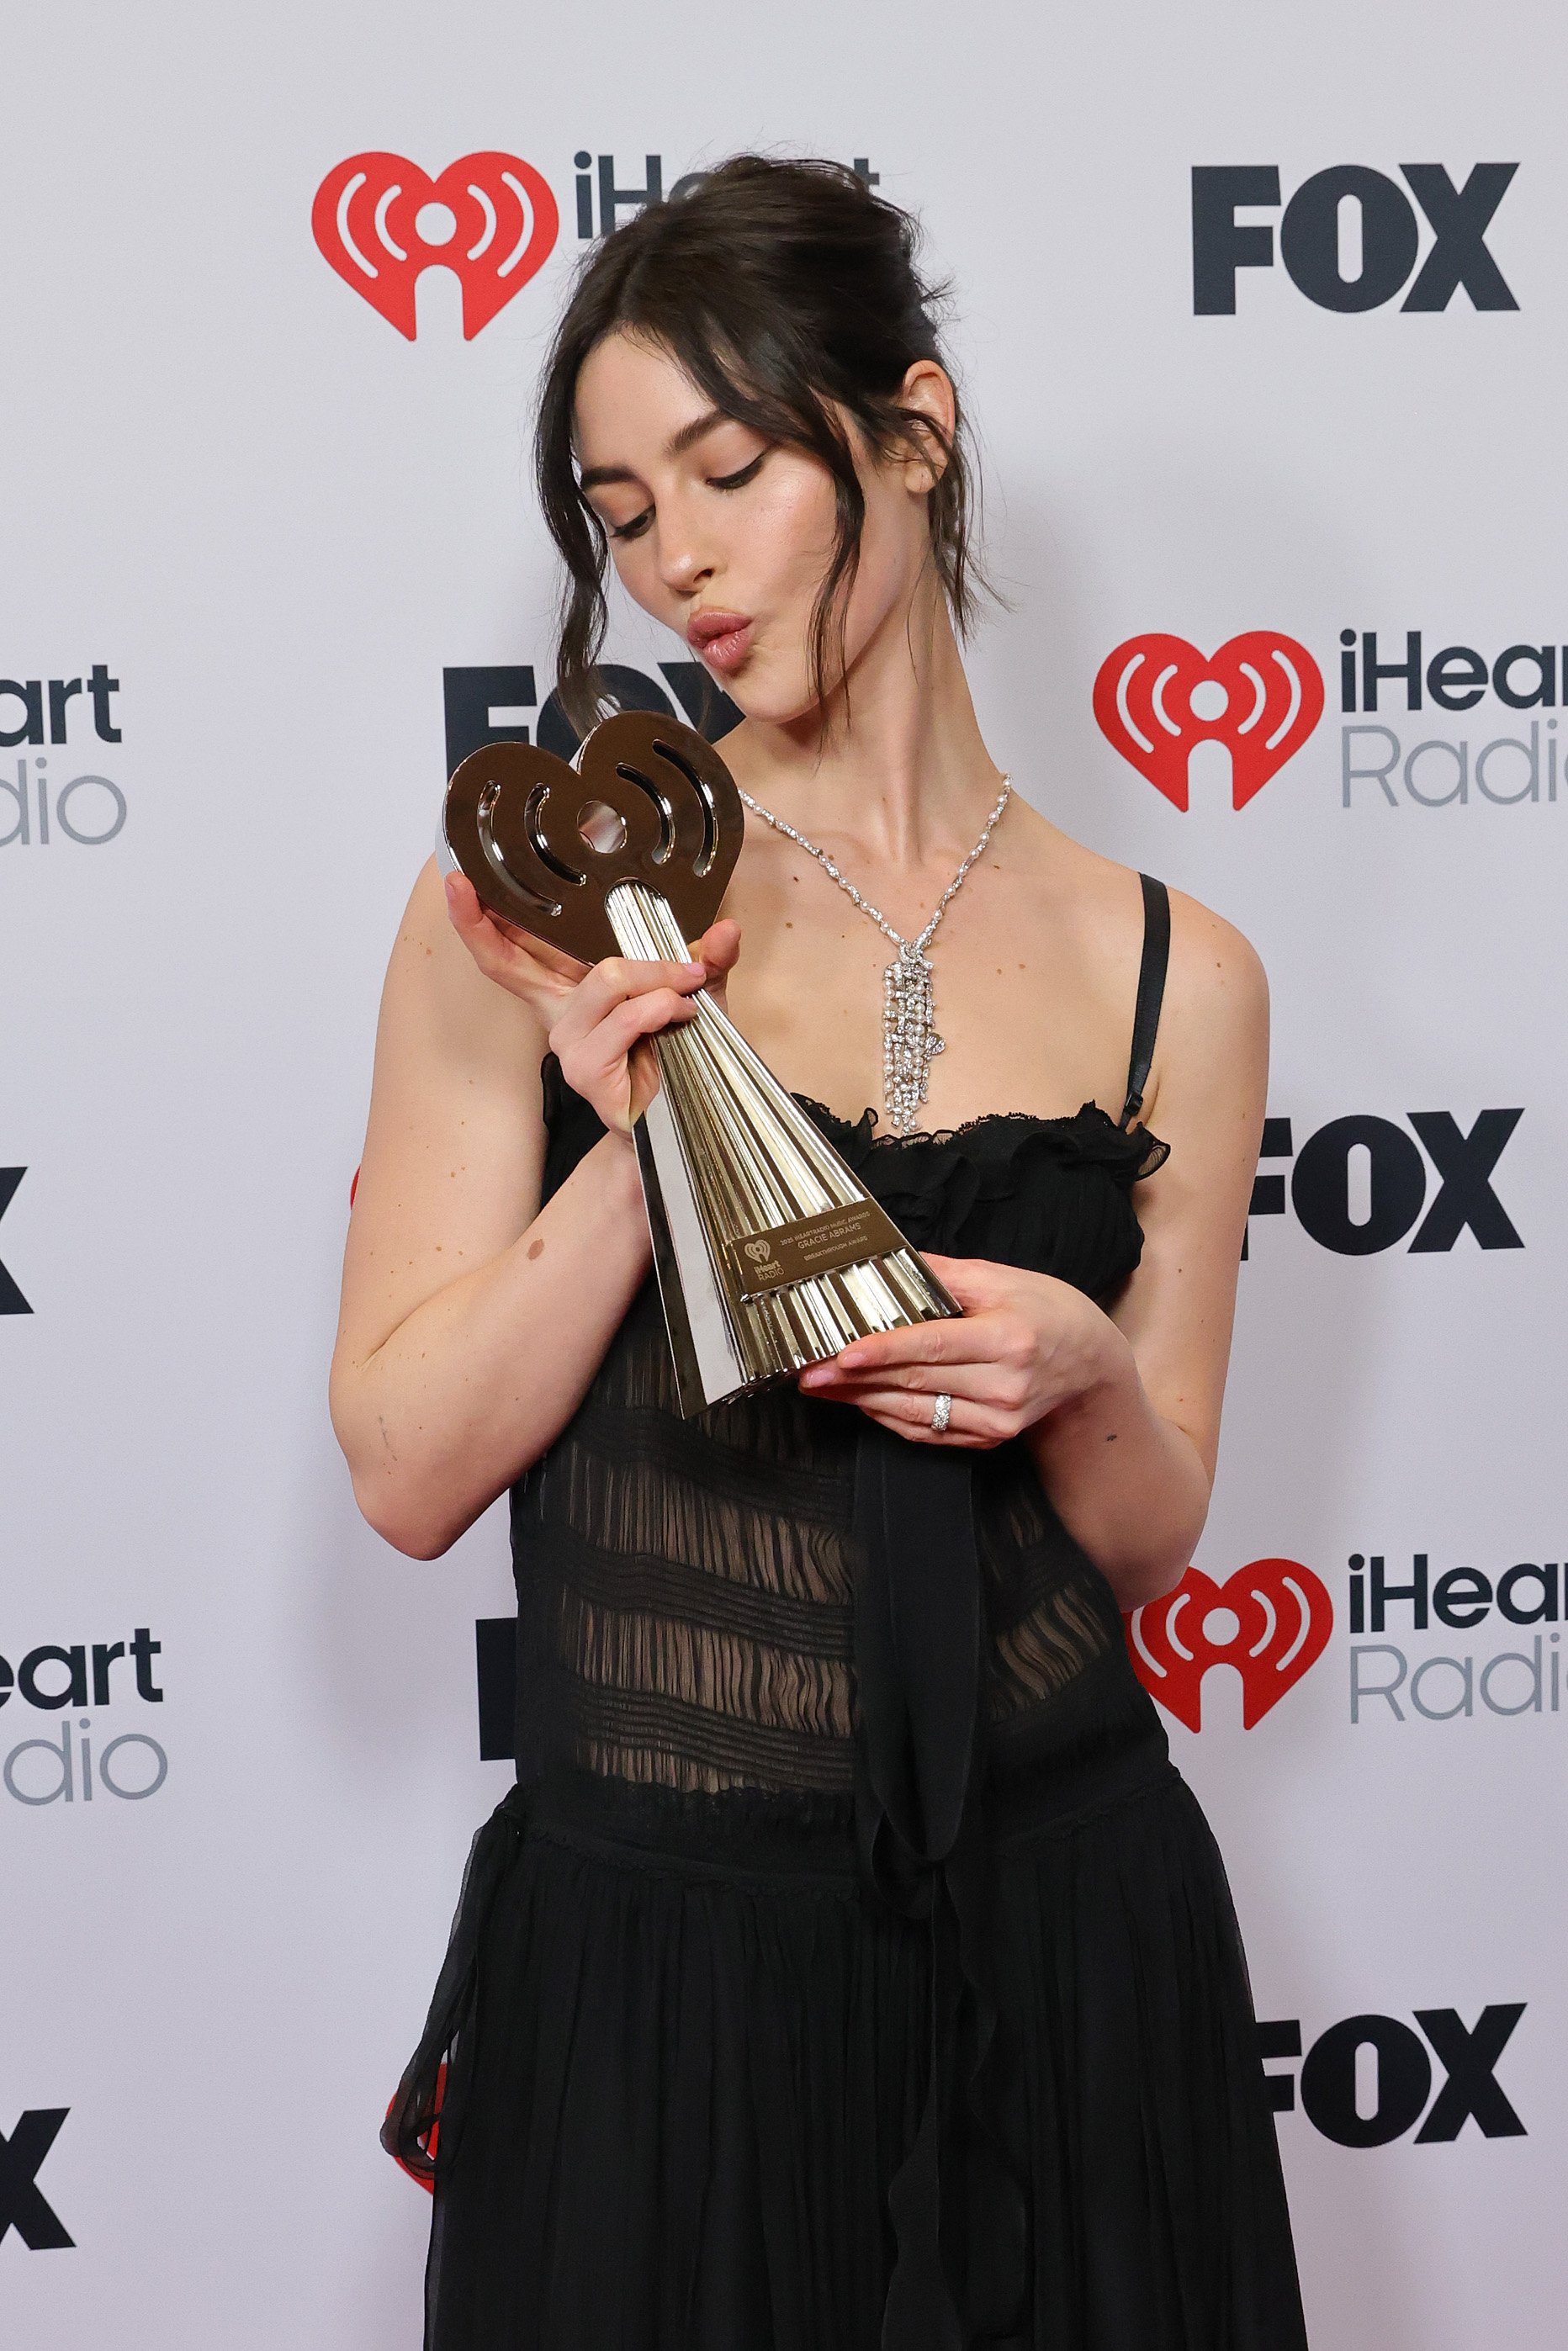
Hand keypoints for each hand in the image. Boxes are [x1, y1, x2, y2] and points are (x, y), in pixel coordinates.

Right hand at [444, 871, 740, 1133]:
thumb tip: (728, 929)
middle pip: (511, 962)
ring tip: (686, 989)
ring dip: (656, 976)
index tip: (457, 883)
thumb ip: (708, 960)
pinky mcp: (587, 1070)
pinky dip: (662, 1007)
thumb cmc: (678, 1056)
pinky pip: (627, 1018)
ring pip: (606, 979)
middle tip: (469, 888)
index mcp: (569, 992)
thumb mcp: (695, 996)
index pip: (510, 954)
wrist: (686, 1121)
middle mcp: (559, 1017)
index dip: (477, 923)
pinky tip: (681, 1016)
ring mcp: (569, 1044)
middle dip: (490, 924)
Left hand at [797, 1253, 1132, 1446]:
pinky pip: (929, 1432)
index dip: (884, 1351)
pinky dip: (891, 1417)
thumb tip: (889, 1261)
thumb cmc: (1049, 1312)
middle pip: (915, 1382)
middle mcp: (1004, 1385)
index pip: (933, 1346)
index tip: (842, 1353)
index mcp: (1008, 1339)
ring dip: (864, 1400)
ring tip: (824, 1386)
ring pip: (916, 1412)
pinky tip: (864, 1401)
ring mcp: (998, 1418)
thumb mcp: (1004, 1280)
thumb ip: (945, 1275)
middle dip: (855, 1378)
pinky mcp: (991, 1437)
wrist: (1092, 1365)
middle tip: (811, 1371)